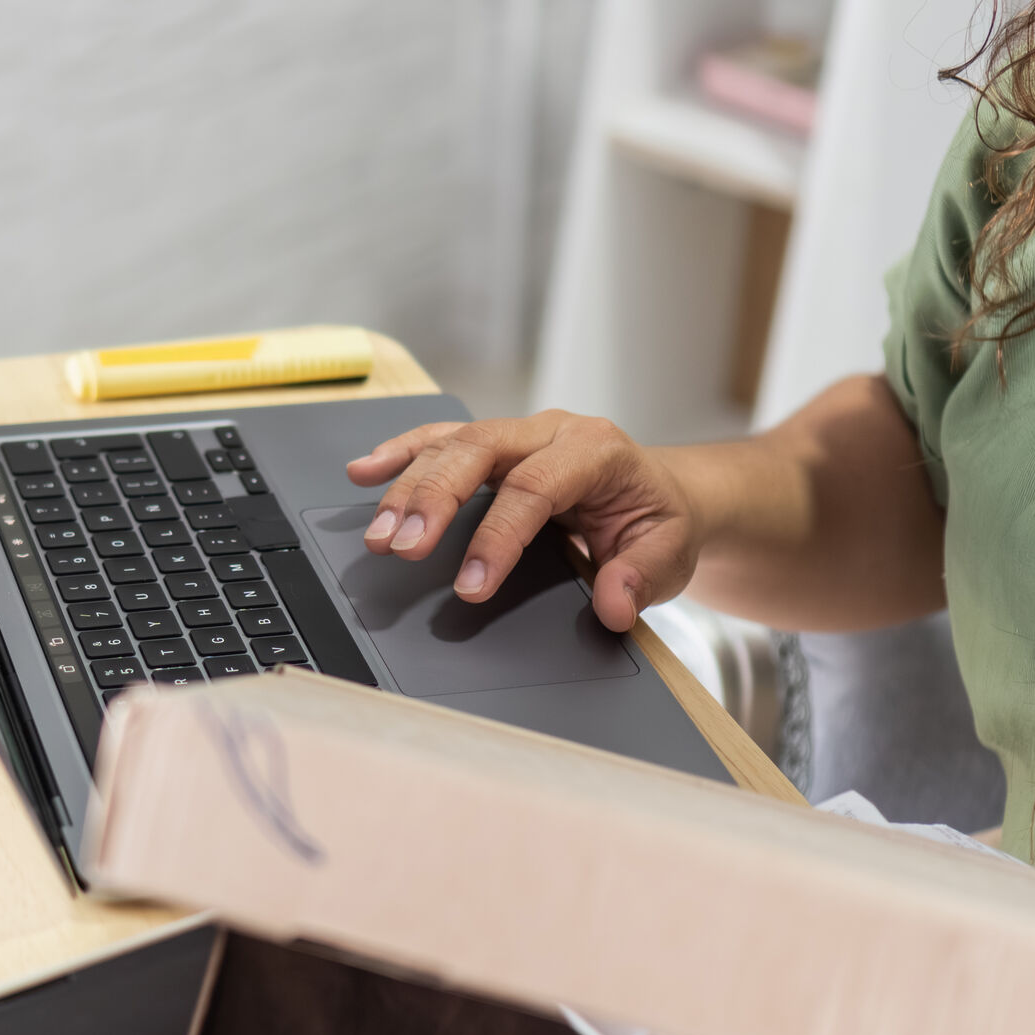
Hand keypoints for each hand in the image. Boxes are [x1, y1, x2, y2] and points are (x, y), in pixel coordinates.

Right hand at [346, 412, 697, 630]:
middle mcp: (551, 430)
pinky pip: (439, 439)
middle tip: (403, 549)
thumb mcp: (670, 554)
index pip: (535, 487)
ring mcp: (518, 432)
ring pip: (451, 443)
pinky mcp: (494, 445)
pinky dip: (401, 454)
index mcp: (597, 450)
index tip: (470, 587)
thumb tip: (613, 604)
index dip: (497, 537)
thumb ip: (642, 576)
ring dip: (408, 487)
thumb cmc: (657, 520)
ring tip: (379, 537)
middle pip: (478, 450)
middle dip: (434, 499)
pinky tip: (364, 473)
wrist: (660, 492)